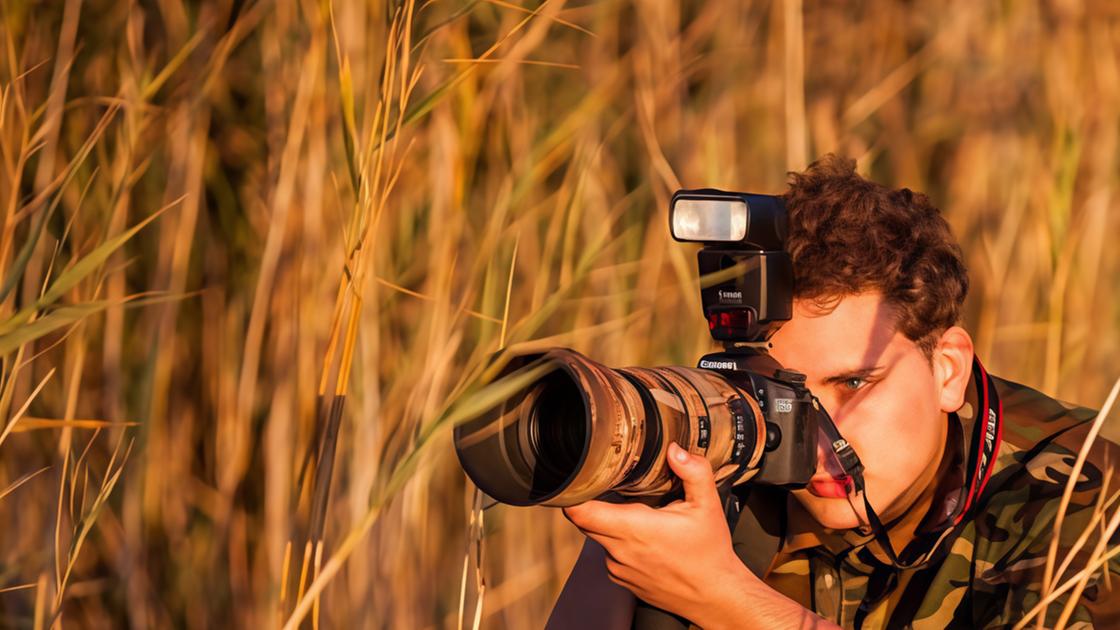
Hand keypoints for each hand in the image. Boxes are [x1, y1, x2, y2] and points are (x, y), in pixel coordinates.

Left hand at [562, 443, 751, 625]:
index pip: (581, 512)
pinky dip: (621, 545)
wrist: (715, 596)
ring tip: (642, 519)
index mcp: (634, 528)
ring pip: (600, 537)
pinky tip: (646, 542)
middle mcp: (620, 551)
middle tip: (613, 490)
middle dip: (594, 503)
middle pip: (586, 521)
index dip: (572, 494)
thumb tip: (675, 450)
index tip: (578, 480)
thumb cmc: (710, 553)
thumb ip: (693, 472)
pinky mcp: (623, 580)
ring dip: (612, 525)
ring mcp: (619, 569)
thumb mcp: (708, 506)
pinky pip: (611, 555)